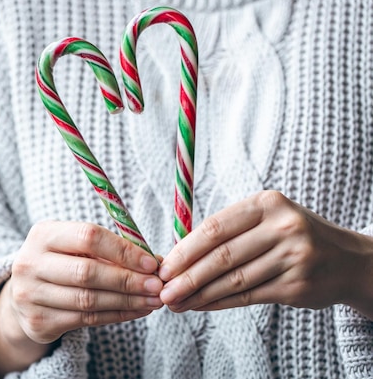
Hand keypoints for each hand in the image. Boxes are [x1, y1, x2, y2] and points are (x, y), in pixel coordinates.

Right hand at [8, 220, 162, 344]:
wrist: (24, 294)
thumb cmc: (61, 263)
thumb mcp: (76, 247)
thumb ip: (110, 250)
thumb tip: (154, 261)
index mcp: (42, 234)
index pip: (88, 237)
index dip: (122, 250)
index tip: (151, 263)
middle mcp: (30, 263)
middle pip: (87, 272)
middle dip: (128, 280)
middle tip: (157, 286)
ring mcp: (30, 295)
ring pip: (88, 300)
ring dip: (127, 301)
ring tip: (153, 300)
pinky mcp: (38, 322)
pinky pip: (85, 320)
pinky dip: (116, 316)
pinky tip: (137, 311)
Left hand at [158, 190, 372, 315]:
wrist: (346, 259)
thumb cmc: (290, 235)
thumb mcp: (264, 218)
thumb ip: (227, 231)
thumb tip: (176, 255)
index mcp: (267, 203)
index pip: (215, 228)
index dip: (185, 250)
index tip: (163, 266)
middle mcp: (283, 227)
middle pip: (222, 256)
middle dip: (187, 276)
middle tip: (163, 290)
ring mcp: (293, 257)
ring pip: (233, 280)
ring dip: (199, 294)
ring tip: (176, 302)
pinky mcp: (297, 286)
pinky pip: (248, 296)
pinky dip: (219, 302)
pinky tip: (200, 305)